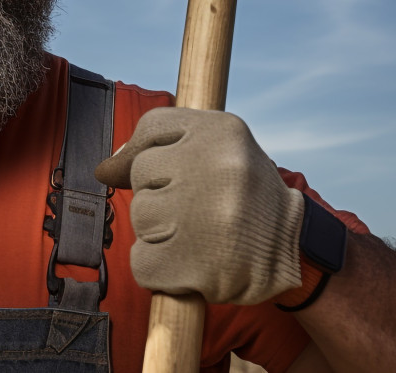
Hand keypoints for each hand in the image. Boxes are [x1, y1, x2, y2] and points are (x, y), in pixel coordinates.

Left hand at [94, 107, 303, 305]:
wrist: (292, 248)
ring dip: (156, 231)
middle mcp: (220, 169)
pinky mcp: (199, 266)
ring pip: (140, 217)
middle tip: (196, 206)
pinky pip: (141, 262)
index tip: (175, 169)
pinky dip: (155, 267)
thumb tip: (103, 170)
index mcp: (224, 131)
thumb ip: (157, 146)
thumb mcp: (213, 148)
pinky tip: (186, 261)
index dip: (154, 151)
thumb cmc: (239, 192)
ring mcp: (209, 219)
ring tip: (195, 233)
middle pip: (141, 174)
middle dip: (158, 192)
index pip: (152, 128)